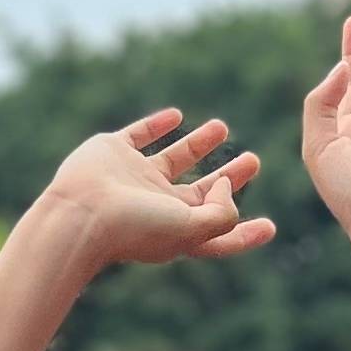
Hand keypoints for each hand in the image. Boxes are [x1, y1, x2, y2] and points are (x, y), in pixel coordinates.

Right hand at [40, 110, 271, 270]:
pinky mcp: (113, 153)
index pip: (218, 232)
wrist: (80, 212)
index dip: (245, 234)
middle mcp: (157, 205)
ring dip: (199, 143)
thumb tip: (225, 183)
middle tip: (253, 161)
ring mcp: (134, 178)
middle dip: (229, 178)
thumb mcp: (192, 230)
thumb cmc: (134, 228)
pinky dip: (157, 125)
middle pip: (201, 192)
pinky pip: (140, 134)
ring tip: (223, 126)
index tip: (271, 227)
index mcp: (176, 229)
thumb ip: (222, 212)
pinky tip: (175, 116)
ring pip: (174, 159)